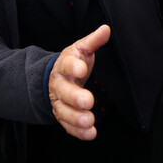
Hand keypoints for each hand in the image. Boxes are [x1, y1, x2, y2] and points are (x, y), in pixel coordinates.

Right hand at [47, 24, 110, 140]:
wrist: (56, 78)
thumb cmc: (73, 63)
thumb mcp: (81, 49)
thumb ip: (93, 41)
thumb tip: (106, 29)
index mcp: (63, 65)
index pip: (66, 65)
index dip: (73, 67)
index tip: (82, 69)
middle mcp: (58, 85)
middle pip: (63, 92)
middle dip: (75, 97)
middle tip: (88, 101)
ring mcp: (59, 102)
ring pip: (64, 112)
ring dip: (76, 118)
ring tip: (90, 122)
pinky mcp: (63, 116)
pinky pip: (67, 125)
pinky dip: (78, 131)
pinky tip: (90, 134)